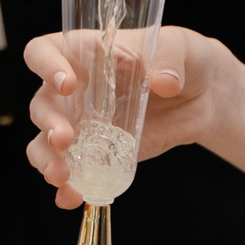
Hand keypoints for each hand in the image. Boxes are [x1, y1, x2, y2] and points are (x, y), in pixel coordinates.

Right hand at [23, 26, 223, 205]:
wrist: (203, 97)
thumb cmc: (182, 59)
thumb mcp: (180, 47)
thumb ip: (169, 59)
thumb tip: (166, 82)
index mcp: (84, 54)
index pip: (44, 52)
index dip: (46, 65)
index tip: (67, 84)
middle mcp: (75, 90)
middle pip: (42, 104)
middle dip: (48, 123)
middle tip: (63, 140)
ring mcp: (84, 125)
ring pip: (44, 142)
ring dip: (46, 159)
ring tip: (61, 176)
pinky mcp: (99, 155)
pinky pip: (73, 172)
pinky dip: (67, 188)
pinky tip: (71, 198)